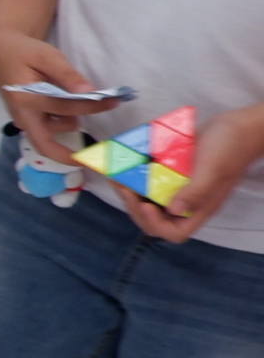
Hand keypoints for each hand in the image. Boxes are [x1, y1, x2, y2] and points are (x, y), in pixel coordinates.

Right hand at [0, 33, 121, 164]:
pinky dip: (65, 122)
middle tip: (95, 159)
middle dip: (70, 156)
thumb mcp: (47, 57)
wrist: (1, 52)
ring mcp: (22, 120)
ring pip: (51, 135)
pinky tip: (75, 106)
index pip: (66, 108)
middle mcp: (21, 116)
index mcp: (25, 99)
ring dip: (71, 125)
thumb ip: (67, 75)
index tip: (114, 102)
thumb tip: (89, 92)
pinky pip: (48, 129)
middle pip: (46, 145)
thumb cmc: (24, 52)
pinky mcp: (27, 120)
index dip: (93, 106)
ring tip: (91, 106)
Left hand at [129, 101, 263, 242]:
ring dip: (132, 192)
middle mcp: (189, 201)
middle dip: (136, 208)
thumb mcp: (213, 170)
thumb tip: (173, 210)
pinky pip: (152, 182)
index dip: (157, 224)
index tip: (146, 204)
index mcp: (200, 207)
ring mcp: (181, 186)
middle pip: (157, 218)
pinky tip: (127, 166)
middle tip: (124, 188)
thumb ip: (195, 192)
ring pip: (151, 200)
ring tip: (118, 178)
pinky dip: (137, 177)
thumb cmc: (231, 147)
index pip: (176, 232)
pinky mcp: (175, 172)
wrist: (238, 125)